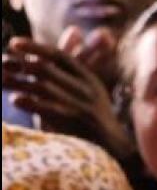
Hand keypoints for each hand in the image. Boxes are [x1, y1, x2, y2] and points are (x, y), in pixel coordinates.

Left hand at [1, 36, 133, 160]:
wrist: (113, 146)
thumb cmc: (92, 116)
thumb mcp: (90, 90)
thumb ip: (71, 72)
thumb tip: (59, 46)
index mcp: (88, 77)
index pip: (59, 56)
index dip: (35, 48)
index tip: (14, 43)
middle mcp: (84, 88)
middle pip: (47, 70)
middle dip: (20, 65)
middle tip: (0, 62)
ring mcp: (79, 105)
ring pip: (43, 87)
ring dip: (18, 82)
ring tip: (0, 79)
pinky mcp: (73, 122)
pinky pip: (46, 109)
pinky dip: (29, 103)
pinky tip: (15, 99)